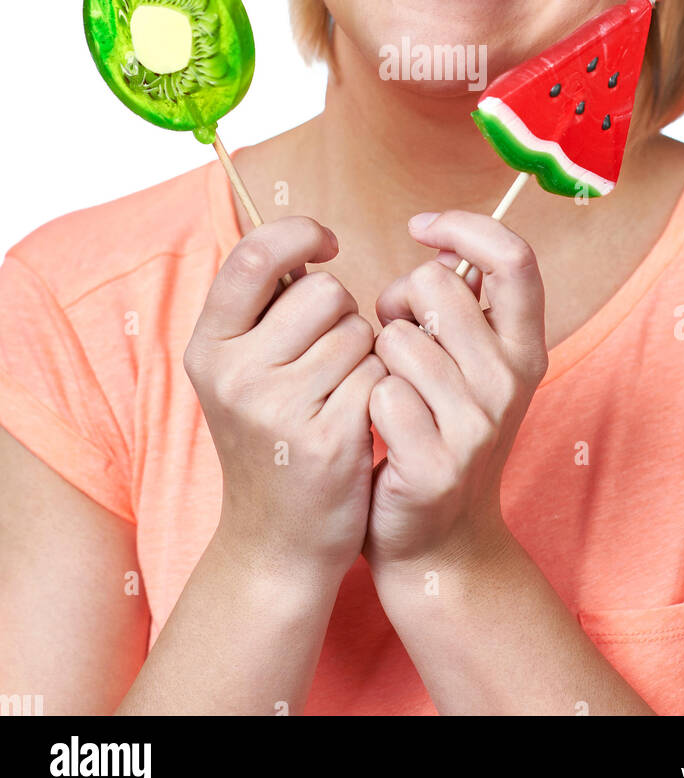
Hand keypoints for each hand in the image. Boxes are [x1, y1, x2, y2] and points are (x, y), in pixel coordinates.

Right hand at [183, 216, 387, 582]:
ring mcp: (279, 408)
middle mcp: (234, 374)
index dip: (301, 234)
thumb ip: (261, 306)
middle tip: (326, 358)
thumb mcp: (238, 370)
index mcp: (208, 345)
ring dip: (365, 354)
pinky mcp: (328, 439)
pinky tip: (356, 421)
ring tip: (337, 395)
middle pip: (325, 291)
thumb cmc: (270, 437)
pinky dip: (380, 388)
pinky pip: (380, 373)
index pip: (256, 253)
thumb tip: (306, 237)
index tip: (327, 245)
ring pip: (360, 331)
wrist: (275, 543)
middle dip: (342, 313)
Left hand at [362, 211, 548, 573]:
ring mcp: (477, 424)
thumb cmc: (438, 430)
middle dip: (399, 300)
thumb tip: (438, 237)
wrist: (438, 541)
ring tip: (390, 390)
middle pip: (435, 285)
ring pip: (396, 337)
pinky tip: (379, 428)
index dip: (464, 227)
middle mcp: (510, 381)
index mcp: (524, 347)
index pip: (513, 257)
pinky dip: (365, 402)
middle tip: (396, 340)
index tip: (421, 227)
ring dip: (377, 357)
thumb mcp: (469, 363)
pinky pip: (378, 390)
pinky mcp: (435, 462)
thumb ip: (461, 303)